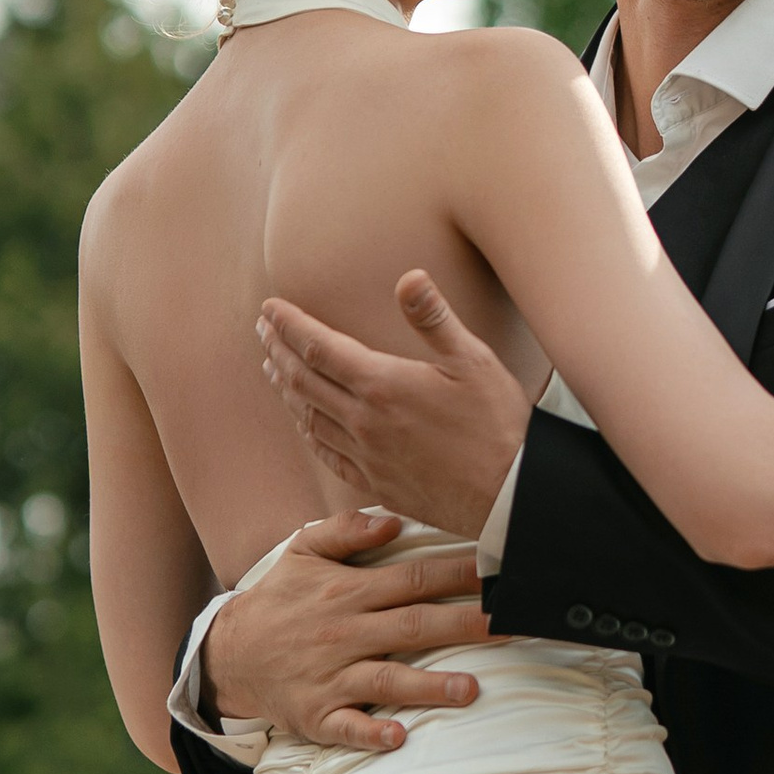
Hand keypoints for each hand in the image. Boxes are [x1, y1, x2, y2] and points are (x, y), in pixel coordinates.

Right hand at [199, 510, 491, 756]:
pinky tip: (398, 737)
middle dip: (465, 624)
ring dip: (429, 686)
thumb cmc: (279, 600)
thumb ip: (345, 531)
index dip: (458, 575)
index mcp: (347, 592)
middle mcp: (344, 634)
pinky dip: (371, 733)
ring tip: (470, 689)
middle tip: (511, 625)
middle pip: (414, 626)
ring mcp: (331, 677)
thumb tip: (393, 522)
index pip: (412, 579)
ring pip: (387, 680)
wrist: (228, 654)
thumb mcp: (302, 552)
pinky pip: (347, 727)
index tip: (499, 572)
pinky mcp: (317, 715)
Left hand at [257, 272, 531, 538]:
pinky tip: (305, 423)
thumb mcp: (474, 361)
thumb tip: (409, 277)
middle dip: (278, 350)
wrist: (510, 495)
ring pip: (309, 417)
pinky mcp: (376, 482)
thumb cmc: (498, 425)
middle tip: (263, 331)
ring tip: (274, 369)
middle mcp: (364, 421)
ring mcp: (366, 455)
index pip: (318, 346)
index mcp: (382, 384)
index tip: (269, 308)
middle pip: (303, 380)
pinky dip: (308, 431)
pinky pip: (327, 454)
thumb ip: (435, 319)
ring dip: (287, 389)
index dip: (289, 324)